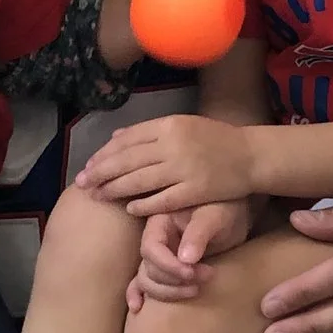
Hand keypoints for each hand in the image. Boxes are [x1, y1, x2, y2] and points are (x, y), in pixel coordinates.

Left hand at [76, 115, 256, 214]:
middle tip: (82, 184)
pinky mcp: (195, 190)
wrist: (250, 156)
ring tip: (98, 196)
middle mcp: (174, 144)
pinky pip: (162, 199)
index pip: (128, 140)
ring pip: (140, 180)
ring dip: (115, 189)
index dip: (104, 154)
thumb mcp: (183, 125)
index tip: (88, 165)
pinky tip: (129, 208)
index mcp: (170, 125)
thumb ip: (150, 132)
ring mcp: (184, 168)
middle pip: (128, 160)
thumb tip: (116, 138)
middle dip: (101, 173)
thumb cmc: (215, 140)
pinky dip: (143, 204)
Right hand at [133, 200, 253, 303]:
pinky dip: (138, 294)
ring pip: (147, 280)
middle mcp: (153, 239)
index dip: (168, 265)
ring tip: (196, 290)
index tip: (192, 273)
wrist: (233, 215)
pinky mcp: (164, 268)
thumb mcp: (215, 215)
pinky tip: (138, 308)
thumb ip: (199, 233)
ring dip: (168, 292)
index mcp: (160, 221)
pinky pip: (143, 282)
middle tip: (207, 276)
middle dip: (176, 279)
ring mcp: (157, 255)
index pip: (151, 248)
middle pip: (149, 268)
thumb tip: (186, 259)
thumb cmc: (225, 208)